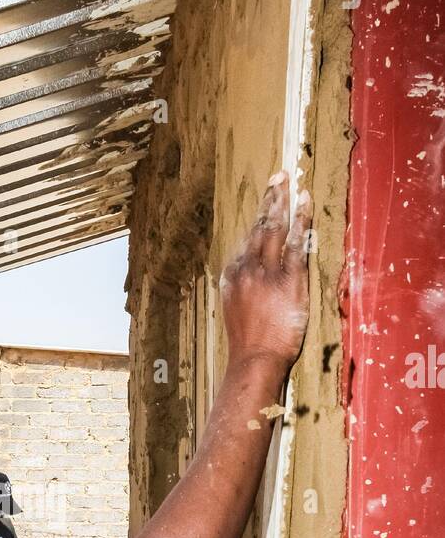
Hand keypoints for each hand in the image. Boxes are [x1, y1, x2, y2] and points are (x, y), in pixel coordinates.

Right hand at [220, 171, 312, 368]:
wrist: (254, 360)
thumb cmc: (248, 344)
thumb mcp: (235, 311)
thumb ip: (241, 290)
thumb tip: (248, 280)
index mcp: (232, 276)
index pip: (247, 240)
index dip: (257, 219)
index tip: (265, 204)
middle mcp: (247, 268)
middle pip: (259, 227)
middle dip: (269, 199)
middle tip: (277, 177)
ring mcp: (267, 272)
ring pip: (275, 228)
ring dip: (283, 201)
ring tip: (288, 181)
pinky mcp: (289, 280)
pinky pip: (296, 242)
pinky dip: (301, 219)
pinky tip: (305, 201)